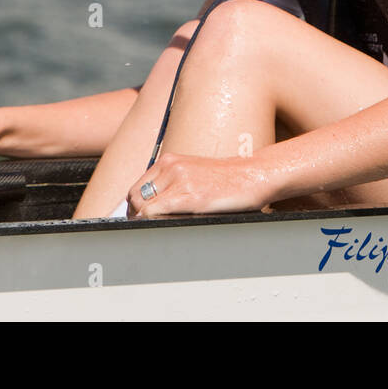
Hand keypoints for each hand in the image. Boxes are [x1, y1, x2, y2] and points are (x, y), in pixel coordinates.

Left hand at [125, 152, 272, 217]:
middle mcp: (171, 166)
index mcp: (169, 160)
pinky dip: (154, 223)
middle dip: (136, 216)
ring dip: (145, 221)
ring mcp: (180, 180)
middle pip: (135, 197)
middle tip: (146, 228)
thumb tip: (150, 207)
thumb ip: (171, 183)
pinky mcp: (191, 196)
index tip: (139, 219)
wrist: (253, 175)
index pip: (136, 187)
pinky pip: (157, 213)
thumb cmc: (226, 179)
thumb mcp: (193, 172)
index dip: (135, 207)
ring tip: (158, 228)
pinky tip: (167, 226)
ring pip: (143, 207)